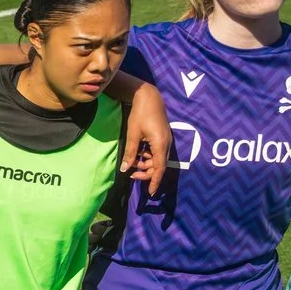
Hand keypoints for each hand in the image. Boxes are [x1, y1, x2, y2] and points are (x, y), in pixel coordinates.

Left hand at [119, 81, 169, 195]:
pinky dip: (147, 156)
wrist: (148, 97)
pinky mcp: (162, 137)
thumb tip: (124, 169)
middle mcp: (166, 144)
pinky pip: (156, 152)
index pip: (159, 168)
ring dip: (145, 164)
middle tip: (131, 174)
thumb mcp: (132, 135)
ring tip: (132, 162)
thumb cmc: (140, 114)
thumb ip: (130, 153)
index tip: (150, 192)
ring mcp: (165, 140)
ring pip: (157, 159)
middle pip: (158, 166)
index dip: (154, 181)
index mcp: (160, 144)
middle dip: (146, 172)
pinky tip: (137, 154)